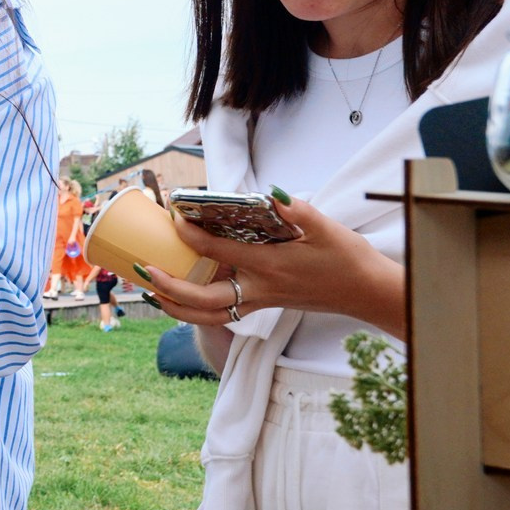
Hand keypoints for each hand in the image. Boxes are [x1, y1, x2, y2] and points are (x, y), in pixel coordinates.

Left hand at [128, 190, 404, 335]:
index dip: (191, 236)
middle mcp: (260, 289)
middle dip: (170, 289)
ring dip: (177, 307)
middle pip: (205, 301)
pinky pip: (222, 314)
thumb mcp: (326, 228)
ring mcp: (261, 301)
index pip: (219, 252)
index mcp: (270, 266)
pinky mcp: (264, 305)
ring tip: (150, 291)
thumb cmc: (347, 258)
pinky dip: (196, 308)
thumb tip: (271, 193)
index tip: (173, 218)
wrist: (367, 292)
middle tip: (143, 270)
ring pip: (209, 316)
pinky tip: (178, 295)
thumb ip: (297, 210)